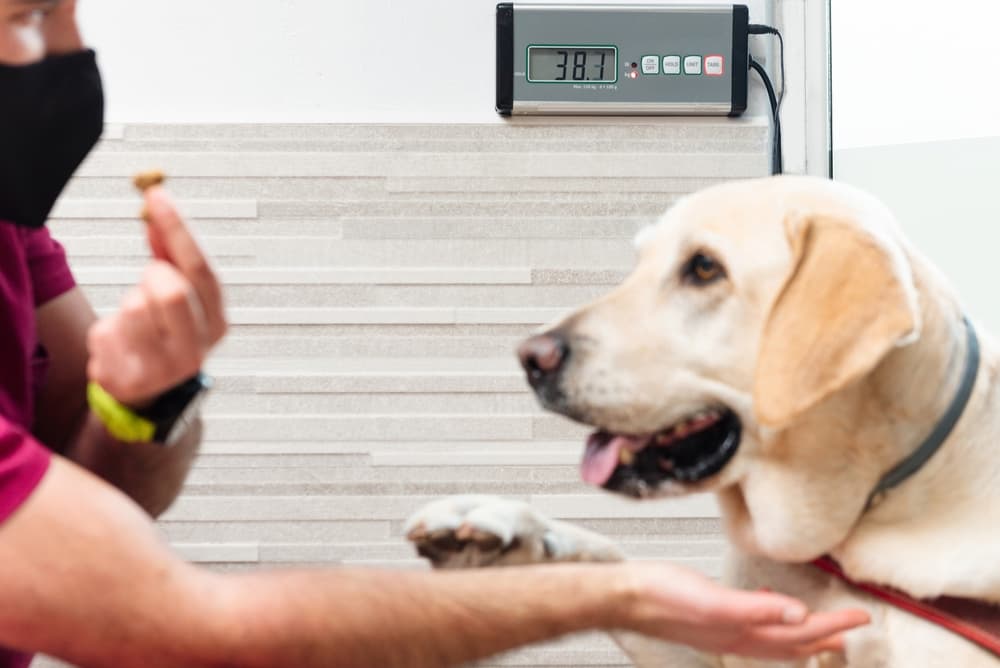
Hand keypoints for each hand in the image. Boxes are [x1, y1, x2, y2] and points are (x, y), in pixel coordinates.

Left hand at [87, 187, 226, 405]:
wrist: (146, 392)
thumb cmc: (163, 336)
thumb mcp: (178, 297)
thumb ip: (170, 256)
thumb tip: (158, 212)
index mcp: (217, 323)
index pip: (199, 268)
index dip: (177, 229)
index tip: (157, 196)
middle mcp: (198, 348)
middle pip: (171, 287)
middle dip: (152, 276)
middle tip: (150, 284)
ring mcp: (165, 368)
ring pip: (136, 305)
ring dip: (129, 304)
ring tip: (136, 322)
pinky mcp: (131, 378)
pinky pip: (109, 329)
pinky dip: (109, 329)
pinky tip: (122, 342)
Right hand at [616, 562, 869, 658]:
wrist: (627, 597)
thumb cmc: (662, 596)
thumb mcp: (713, 599)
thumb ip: (757, 607)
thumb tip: (800, 614)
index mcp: (743, 632)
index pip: (801, 633)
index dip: (833, 625)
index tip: (861, 617)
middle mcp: (738, 636)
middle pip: (793, 643)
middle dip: (825, 636)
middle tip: (852, 627)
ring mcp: (725, 631)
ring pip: (775, 640)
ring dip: (802, 634)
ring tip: (822, 629)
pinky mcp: (712, 619)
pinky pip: (754, 627)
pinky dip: (772, 621)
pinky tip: (768, 607)